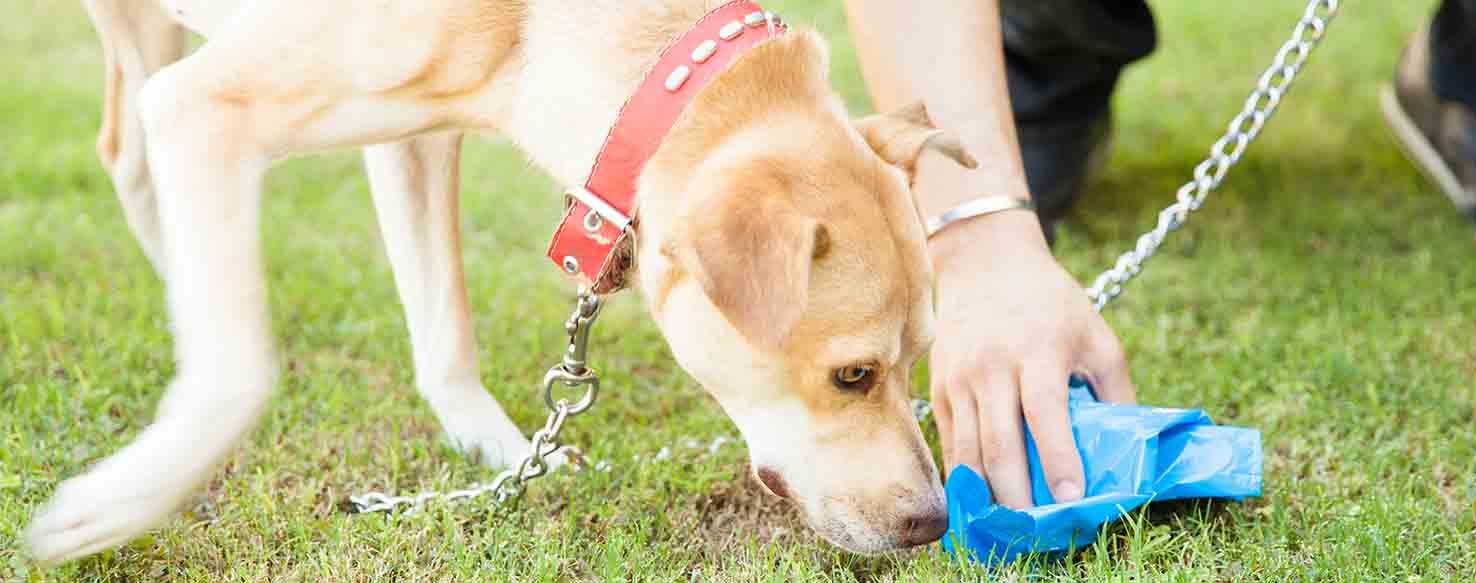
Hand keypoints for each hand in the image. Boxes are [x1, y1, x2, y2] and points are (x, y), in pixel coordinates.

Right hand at [927, 211, 1134, 507]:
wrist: (985, 262)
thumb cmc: (1051, 304)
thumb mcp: (1096, 336)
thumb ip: (1115, 390)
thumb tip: (1127, 446)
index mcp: (1039, 351)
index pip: (1046, 414)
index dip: (1058, 459)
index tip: (1072, 498)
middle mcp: (994, 366)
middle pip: (1001, 442)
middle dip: (1017, 493)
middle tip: (1033, 529)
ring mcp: (961, 378)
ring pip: (969, 449)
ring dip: (987, 493)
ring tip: (1006, 525)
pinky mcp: (941, 386)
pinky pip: (951, 441)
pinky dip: (964, 475)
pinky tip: (980, 499)